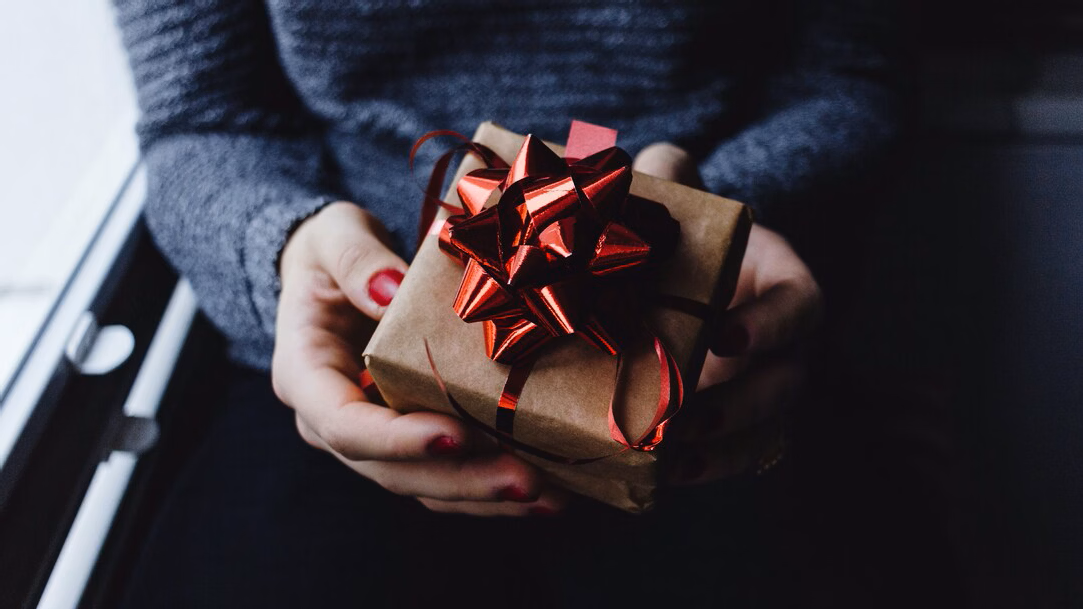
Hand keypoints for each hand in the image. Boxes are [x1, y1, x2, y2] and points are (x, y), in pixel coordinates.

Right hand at [273, 201, 566, 514]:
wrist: (337, 273)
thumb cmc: (332, 253)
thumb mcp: (334, 237)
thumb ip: (356, 260)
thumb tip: (390, 290)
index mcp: (305, 375)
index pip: (343, 424)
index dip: (397, 439)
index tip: (456, 435)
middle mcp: (332, 421)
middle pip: (391, 471)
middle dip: (461, 480)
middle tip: (525, 480)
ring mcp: (371, 439)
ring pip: (423, 486)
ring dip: (485, 496)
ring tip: (547, 496)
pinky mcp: (408, 440)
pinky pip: (446, 475)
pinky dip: (490, 488)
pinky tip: (544, 491)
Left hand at [633, 144, 822, 482]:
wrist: (677, 286)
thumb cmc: (683, 243)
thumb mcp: (680, 207)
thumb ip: (670, 180)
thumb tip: (648, 163)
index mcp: (782, 282)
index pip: (802, 305)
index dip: (771, 325)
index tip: (724, 336)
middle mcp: (787, 343)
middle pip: (787, 382)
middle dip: (741, 403)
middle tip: (686, 413)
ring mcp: (767, 389)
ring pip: (768, 430)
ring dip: (723, 447)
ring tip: (672, 454)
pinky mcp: (741, 426)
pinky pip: (739, 457)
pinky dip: (707, 469)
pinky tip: (665, 475)